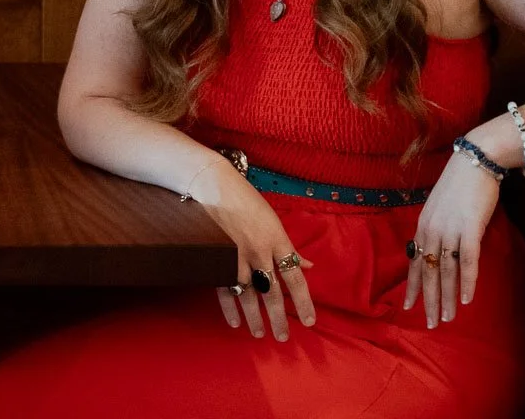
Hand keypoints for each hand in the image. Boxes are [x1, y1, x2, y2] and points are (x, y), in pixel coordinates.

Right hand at [187, 157, 317, 340]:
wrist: (214, 186)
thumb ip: (289, 247)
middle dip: (278, 317)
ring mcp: (236, 257)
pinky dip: (230, 307)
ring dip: (255, 318)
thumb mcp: (274, 221)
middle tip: (282, 337)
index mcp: (277, 241)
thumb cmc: (247, 201)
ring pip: (248, 295)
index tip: (310, 321)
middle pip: (272, 292)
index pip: (295, 278)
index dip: (304, 301)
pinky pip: (224, 288)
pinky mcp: (218, 258)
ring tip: (260, 333)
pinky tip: (235, 321)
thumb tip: (307, 265)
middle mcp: (259, 252)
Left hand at [402, 151, 499, 326]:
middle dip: (429, 300)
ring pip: (446, 272)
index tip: (409, 307)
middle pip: (429, 272)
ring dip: (447, 298)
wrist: (474, 161)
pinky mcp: (470, 229)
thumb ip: (437, 228)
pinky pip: (467, 261)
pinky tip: (467, 300)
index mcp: (422, 226)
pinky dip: (467, 282)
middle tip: (430, 324)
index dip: (413, 286)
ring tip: (447, 319)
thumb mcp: (440, 208)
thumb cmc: (460, 184)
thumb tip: (440, 248)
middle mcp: (431, 230)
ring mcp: (450, 230)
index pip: (415, 262)